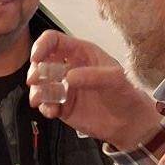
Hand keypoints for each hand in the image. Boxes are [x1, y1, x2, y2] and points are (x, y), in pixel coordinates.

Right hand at [28, 32, 160, 149]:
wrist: (129, 123)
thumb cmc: (125, 94)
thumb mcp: (115, 80)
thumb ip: (93, 76)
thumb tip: (68, 77)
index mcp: (81, 53)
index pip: (54, 41)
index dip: (42, 45)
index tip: (36, 58)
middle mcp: (69, 68)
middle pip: (41, 62)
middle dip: (35, 70)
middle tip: (35, 80)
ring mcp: (64, 88)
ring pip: (40, 84)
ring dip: (36, 91)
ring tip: (41, 101)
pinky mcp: (62, 106)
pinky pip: (45, 104)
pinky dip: (44, 108)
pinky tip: (53, 112)